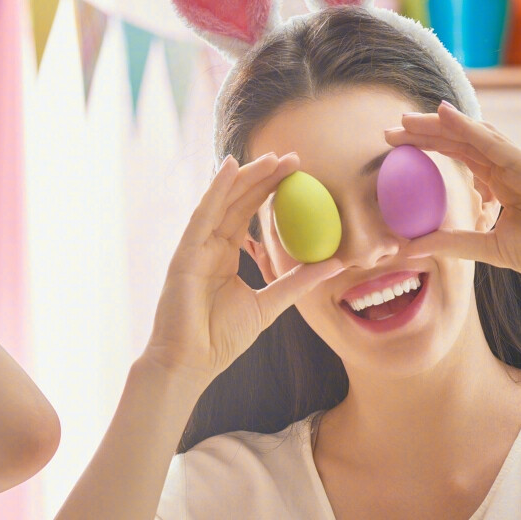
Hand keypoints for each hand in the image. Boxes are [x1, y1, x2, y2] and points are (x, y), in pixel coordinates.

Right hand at [142, 153, 343, 386]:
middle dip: (264, 177)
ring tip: (272, 157)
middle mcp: (208, 246)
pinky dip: (215, 190)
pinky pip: (202, 215)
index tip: (298, 173)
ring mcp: (195, 248)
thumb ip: (297, 282)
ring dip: (246, 177)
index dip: (271, 191)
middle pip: (238, 202)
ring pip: (222, 202)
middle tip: (294, 157)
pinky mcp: (184, 254)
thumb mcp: (270, 304)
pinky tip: (229, 167)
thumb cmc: (221, 338)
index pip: (249, 214)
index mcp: (225, 256)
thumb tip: (335, 264)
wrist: (192, 362)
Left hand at [386, 103, 520, 286]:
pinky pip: (492, 142)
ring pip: (470, 134)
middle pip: (457, 141)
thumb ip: (451, 243)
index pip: (456, 157)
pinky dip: (468, 126)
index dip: (427, 148)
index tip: (394, 148)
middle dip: (423, 132)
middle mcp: (505, 167)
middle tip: (389, 130)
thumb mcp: (488, 248)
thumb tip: (408, 250)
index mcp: (497, 183)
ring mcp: (517, 163)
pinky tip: (445, 115)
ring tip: (407, 119)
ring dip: (438, 124)